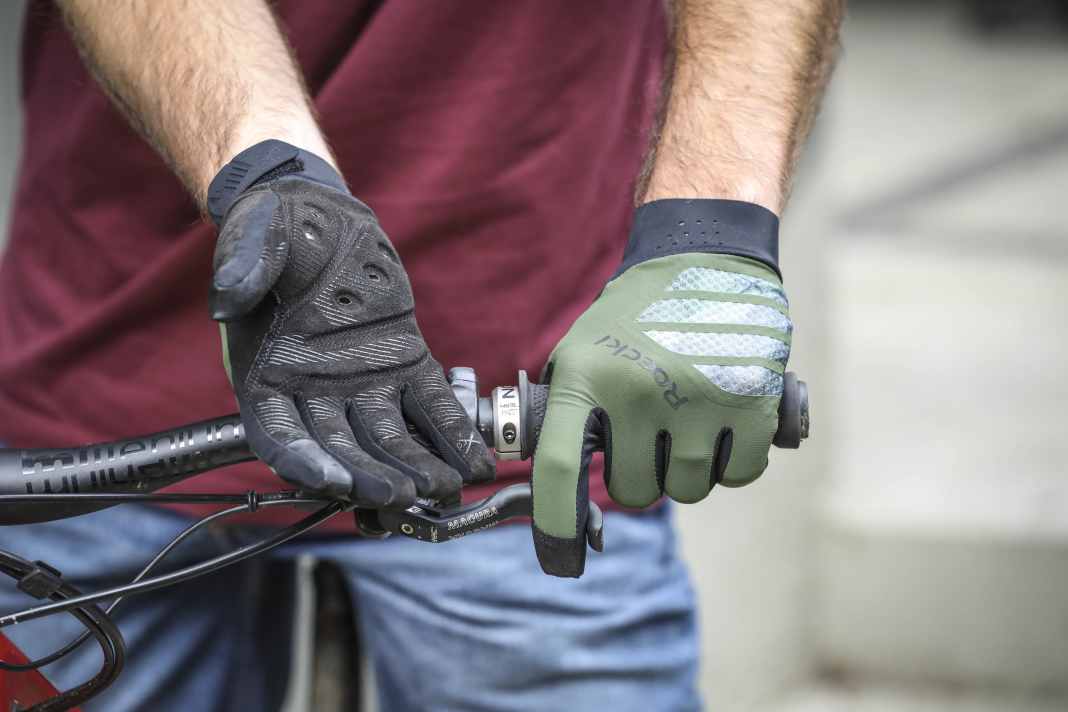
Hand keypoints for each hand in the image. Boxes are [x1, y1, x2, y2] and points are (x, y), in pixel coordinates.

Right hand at [207, 140, 493, 506]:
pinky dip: (452, 433)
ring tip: (443, 488)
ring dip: (415, 465)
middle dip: (369, 475)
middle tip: (397, 495)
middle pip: (341, 449)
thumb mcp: (256, 239)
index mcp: (267, 375)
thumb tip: (227, 299)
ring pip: (389, 437)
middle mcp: (315, 392)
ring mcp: (363, 382)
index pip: (281, 436)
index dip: (305, 461)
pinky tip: (475, 461)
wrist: (318, 212)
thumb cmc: (275, 228)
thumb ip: (243, 269)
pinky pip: (430, 406)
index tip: (332, 479)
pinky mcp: (404, 364)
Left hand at [531, 199, 790, 575]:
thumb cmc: (636, 314)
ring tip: (687, 422)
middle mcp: (639, 390)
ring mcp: (697, 398)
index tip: (561, 559)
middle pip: (633, 490)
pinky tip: (724, 426)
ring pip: (687, 489)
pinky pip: (738, 475)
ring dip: (685, 470)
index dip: (555, 526)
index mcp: (587, 377)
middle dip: (640, 476)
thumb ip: (569, 412)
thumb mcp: (581, 350)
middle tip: (649, 439)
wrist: (704, 257)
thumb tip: (554, 485)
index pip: (560, 470)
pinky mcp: (752, 402)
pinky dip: (732, 463)